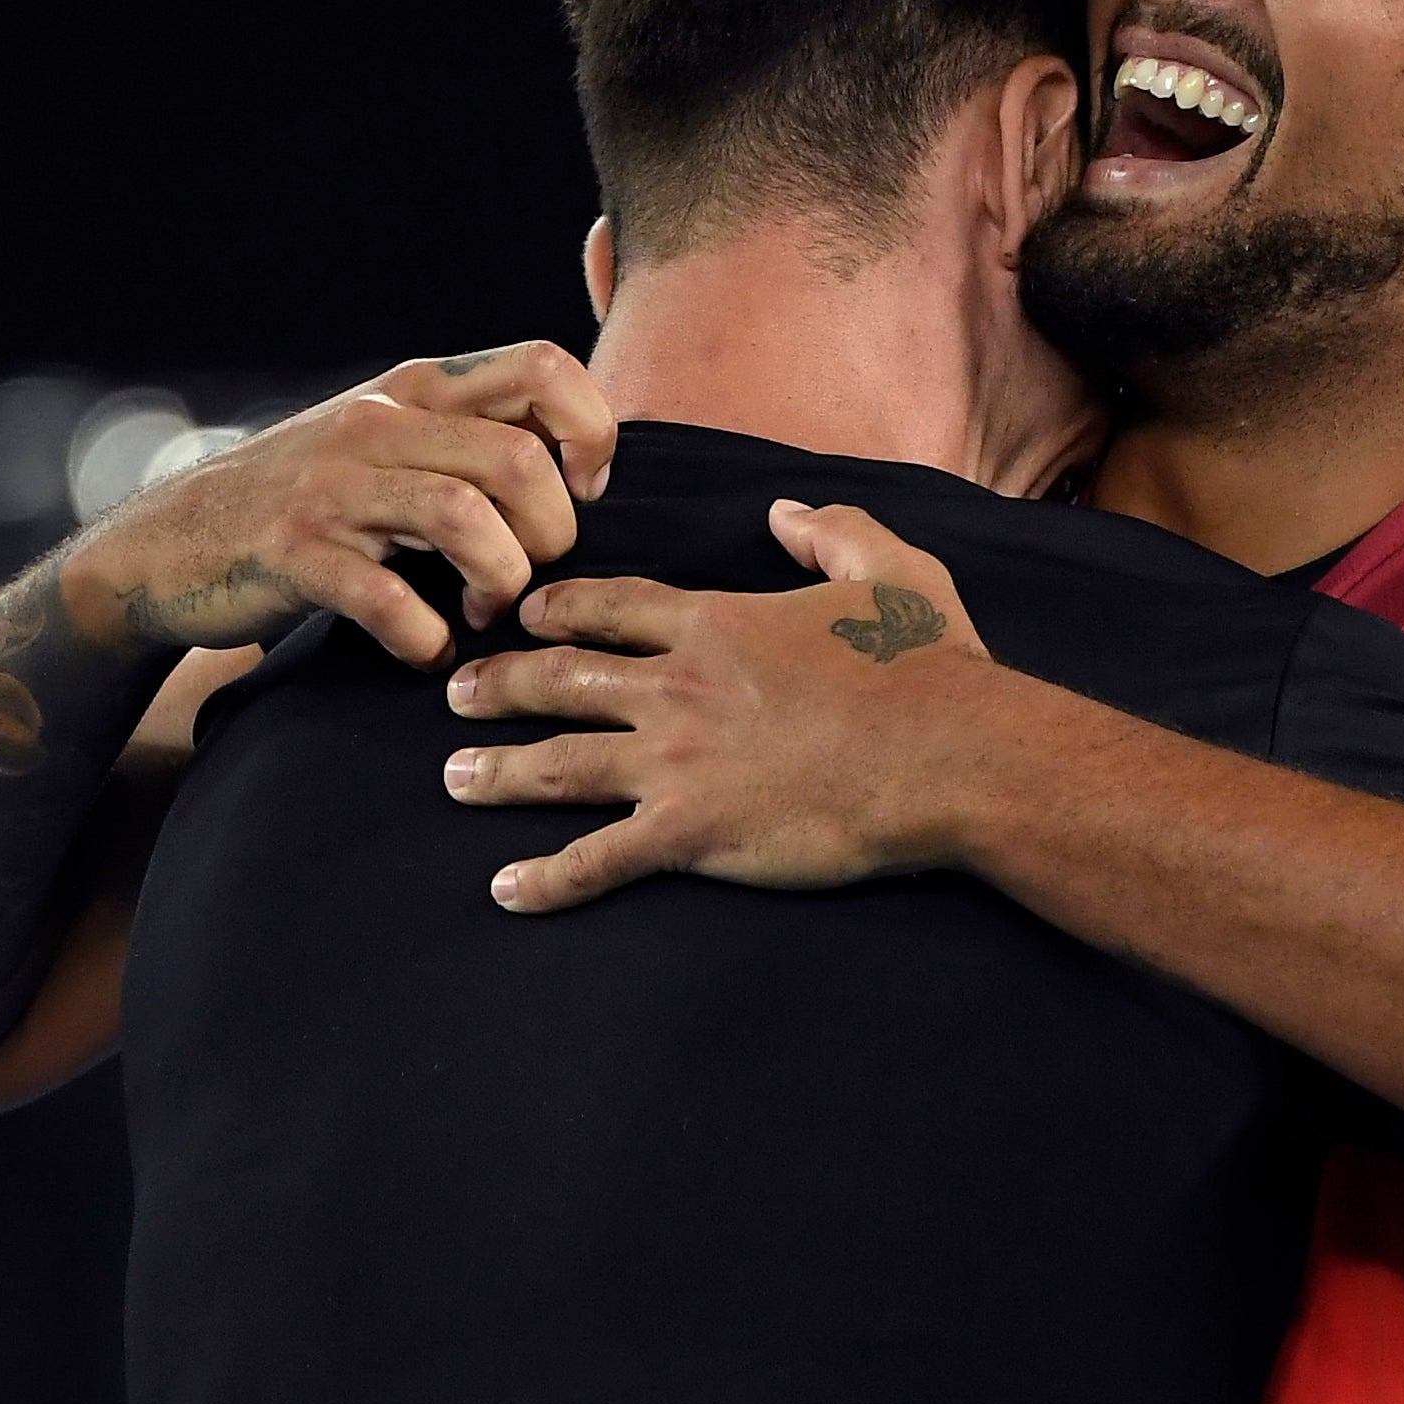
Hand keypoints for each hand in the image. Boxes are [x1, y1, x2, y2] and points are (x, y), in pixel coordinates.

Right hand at [63, 344, 613, 667]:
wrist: (166, 546)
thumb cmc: (306, 505)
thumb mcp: (387, 444)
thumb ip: (469, 438)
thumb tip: (583, 466)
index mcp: (415, 390)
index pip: (543, 368)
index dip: (591, 433)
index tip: (585, 494)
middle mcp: (377, 423)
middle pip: (519, 458)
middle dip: (552, 534)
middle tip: (532, 576)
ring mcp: (331, 486)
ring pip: (464, 515)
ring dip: (499, 580)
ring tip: (484, 610)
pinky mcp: (292, 552)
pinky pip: (387, 597)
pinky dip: (424, 637)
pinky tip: (426, 649)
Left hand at [443, 499, 995, 909]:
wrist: (949, 755)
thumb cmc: (928, 668)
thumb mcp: (892, 571)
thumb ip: (832, 530)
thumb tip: (785, 512)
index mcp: (716, 624)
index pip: (612, 608)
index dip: (559, 610)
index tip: (523, 616)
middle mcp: (678, 688)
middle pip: (561, 679)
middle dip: (500, 684)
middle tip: (455, 693)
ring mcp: (676, 763)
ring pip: (558, 763)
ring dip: (497, 771)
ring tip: (454, 777)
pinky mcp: (691, 832)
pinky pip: (599, 859)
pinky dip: (546, 879)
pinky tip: (505, 890)